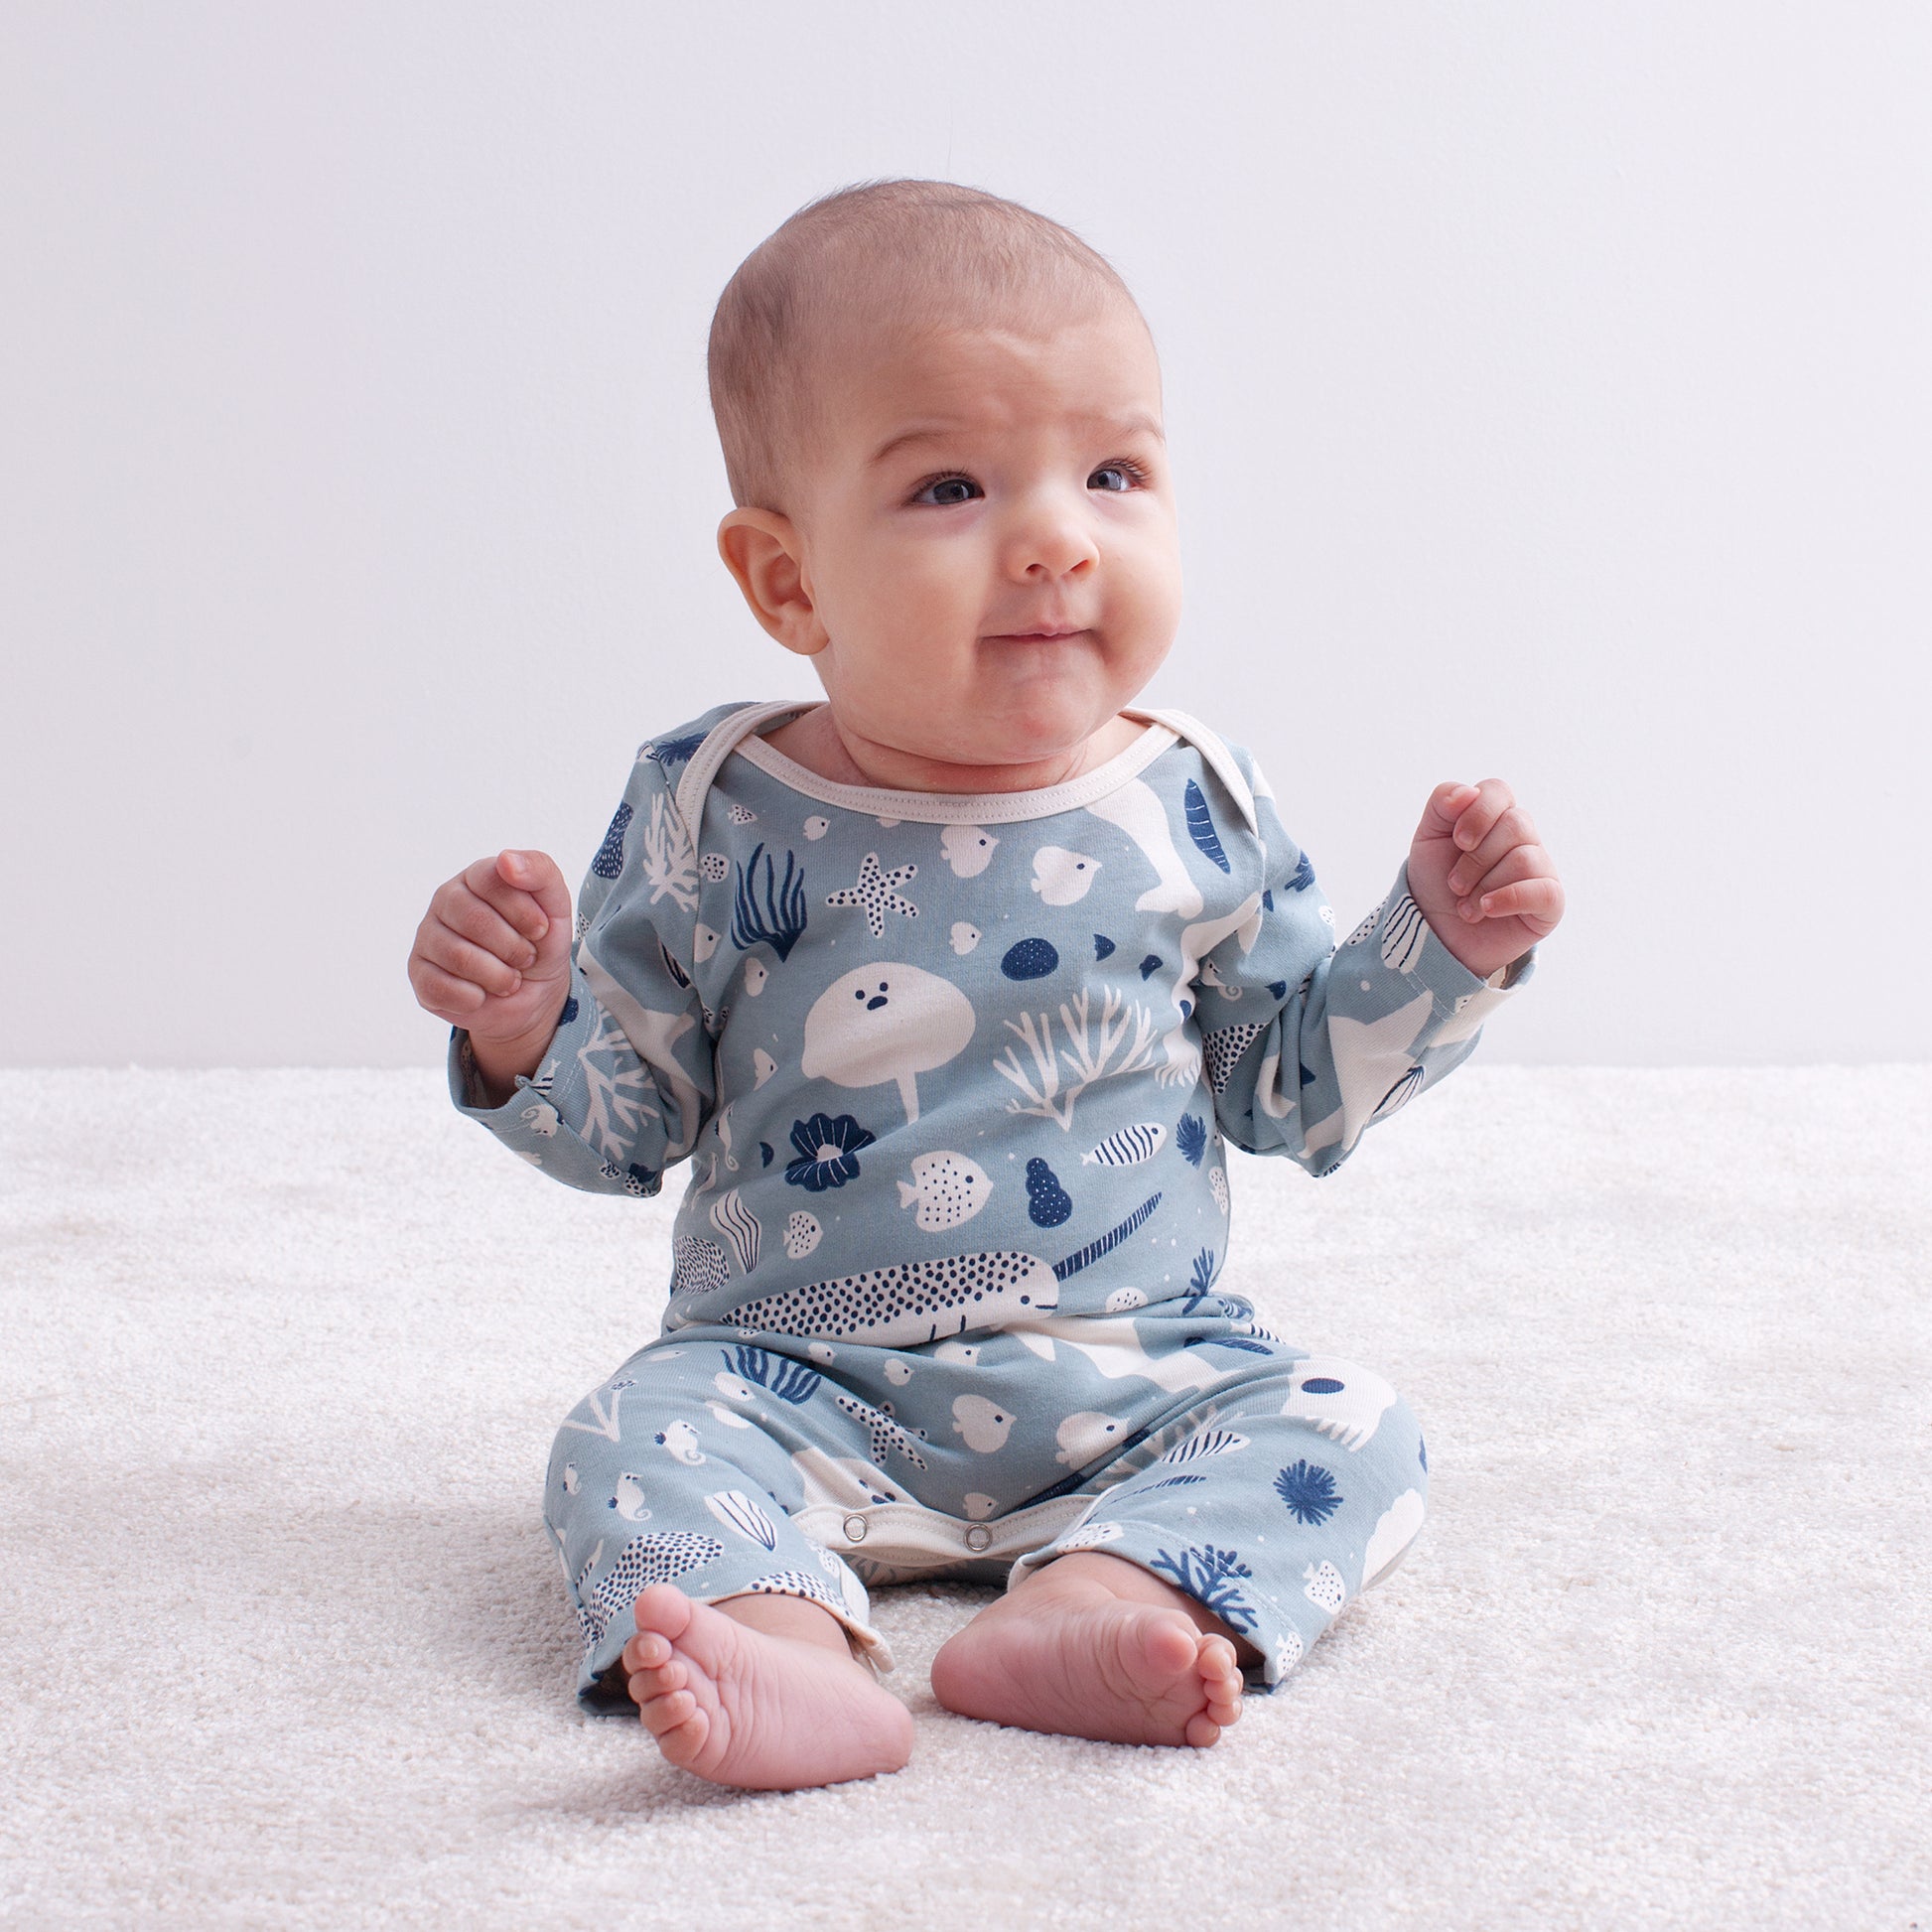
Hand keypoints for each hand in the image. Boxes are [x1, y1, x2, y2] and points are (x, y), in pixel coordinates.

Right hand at [408, 851, 574, 1068]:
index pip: (491, 880)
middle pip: (474, 920)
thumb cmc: (539, 943)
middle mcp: (445, 901)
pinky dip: (474, 998)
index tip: (540, 930)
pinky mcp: (419, 974)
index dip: (522, 911)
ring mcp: (427, 937)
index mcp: (475, 877)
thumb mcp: (555, 905)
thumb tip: (506, 860)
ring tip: (510, 979)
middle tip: (526, 958)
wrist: (534, 994)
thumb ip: (540, 871)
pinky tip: (483, 994)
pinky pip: (441, 988)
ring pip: (459, 956)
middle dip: (513, 948)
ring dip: (499, 977)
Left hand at [1406, 780, 1563, 979]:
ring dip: (1484, 885)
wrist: (1436, 935)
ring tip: (1466, 906)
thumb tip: (1468, 793)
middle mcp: (1524, 838)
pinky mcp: (1550, 902)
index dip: (1478, 813)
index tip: (1458, 841)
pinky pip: (1544, 890)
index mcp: (1495, 816)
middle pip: (1515, 825)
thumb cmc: (1436, 883)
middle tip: (1455, 884)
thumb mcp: (1428, 838)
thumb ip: (1442, 803)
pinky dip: (1508, 899)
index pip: (1499, 791)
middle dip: (1475, 859)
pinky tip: (1487, 909)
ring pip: (1525, 859)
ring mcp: (1541, 869)